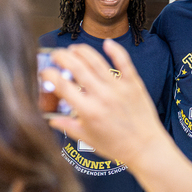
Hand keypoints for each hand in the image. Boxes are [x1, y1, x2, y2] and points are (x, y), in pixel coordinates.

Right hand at [44, 41, 162, 167]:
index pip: (62, 85)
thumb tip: (51, 119)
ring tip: (74, 49)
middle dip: (62, 57)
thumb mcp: (87, 139)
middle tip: (57, 55)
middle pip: (77, 68)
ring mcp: (119, 88)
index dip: (49, 75)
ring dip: (82, 51)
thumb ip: (68, 126)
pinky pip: (124, 62)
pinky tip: (107, 43)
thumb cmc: (117, 147)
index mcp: (88, 111)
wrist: (146, 148)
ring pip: (97, 61)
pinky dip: (115, 50)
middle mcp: (102, 96)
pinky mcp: (134, 84)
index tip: (45, 72)